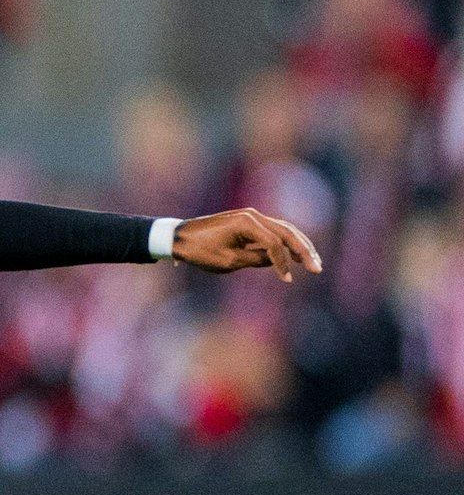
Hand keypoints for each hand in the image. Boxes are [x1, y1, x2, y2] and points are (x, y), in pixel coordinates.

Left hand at [171, 209, 322, 282]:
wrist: (178, 238)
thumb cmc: (199, 251)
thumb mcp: (227, 261)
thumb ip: (255, 259)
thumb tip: (276, 261)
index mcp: (247, 222)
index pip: (274, 243)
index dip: (282, 263)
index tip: (287, 279)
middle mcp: (252, 215)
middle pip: (287, 231)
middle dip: (303, 250)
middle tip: (317, 268)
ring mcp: (250, 216)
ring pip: (283, 229)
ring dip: (298, 245)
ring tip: (312, 261)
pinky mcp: (247, 221)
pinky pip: (272, 231)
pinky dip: (284, 242)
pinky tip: (295, 254)